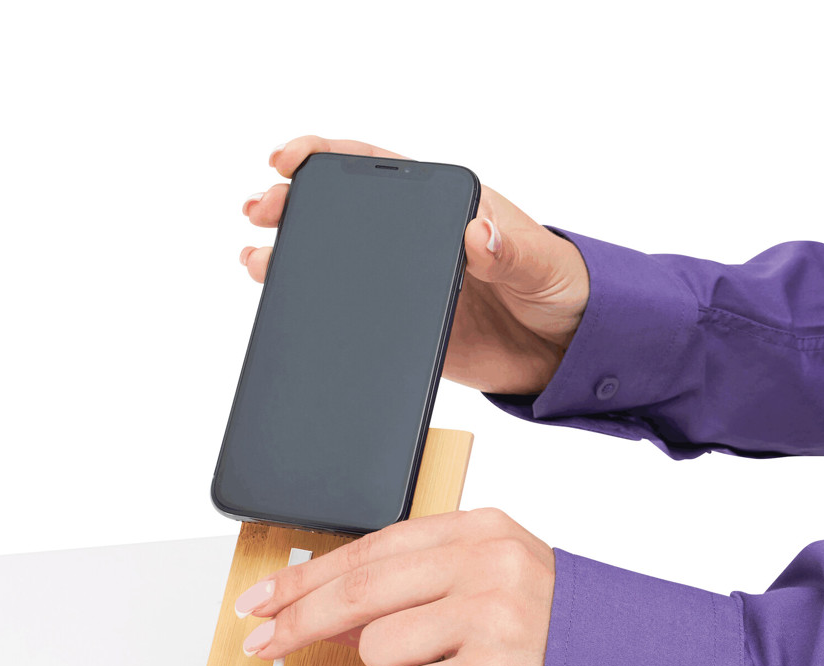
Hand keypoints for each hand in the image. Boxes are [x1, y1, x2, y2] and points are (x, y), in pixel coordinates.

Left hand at [233, 507, 555, 665]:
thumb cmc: (551, 634)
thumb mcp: (494, 581)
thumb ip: (421, 584)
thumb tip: (332, 612)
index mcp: (484, 531)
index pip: (374, 546)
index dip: (310, 574)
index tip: (268, 595)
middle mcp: (487, 565)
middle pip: (359, 591)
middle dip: (299, 620)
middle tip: (263, 641)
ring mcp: (490, 618)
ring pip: (378, 651)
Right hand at [239, 135, 589, 395]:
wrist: (565, 351)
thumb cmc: (561, 287)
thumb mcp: (540, 263)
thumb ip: (508, 249)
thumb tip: (474, 232)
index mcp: (446, 205)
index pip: (376, 165)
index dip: (328, 155)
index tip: (290, 159)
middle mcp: (417, 240)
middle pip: (342, 212)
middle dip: (294, 203)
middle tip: (260, 210)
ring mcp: (405, 285)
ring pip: (338, 262)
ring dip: (292, 256)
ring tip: (257, 260)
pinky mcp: (405, 328)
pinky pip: (353, 317)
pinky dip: (318, 310)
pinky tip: (290, 308)